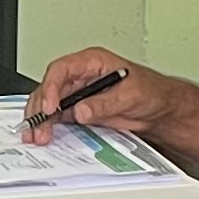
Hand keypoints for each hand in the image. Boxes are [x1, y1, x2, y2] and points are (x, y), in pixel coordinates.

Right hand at [23, 49, 183, 140]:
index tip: (50, 107)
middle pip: (49, 87)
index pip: (62, 69)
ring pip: (48, 103)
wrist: (160, 109)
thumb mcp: (130, 95)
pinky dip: (48, 127)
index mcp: (92, 62)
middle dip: (40, 108)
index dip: (51, 87)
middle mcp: (80, 76)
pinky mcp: (77, 110)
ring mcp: (77, 93)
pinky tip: (43, 136)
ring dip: (40, 120)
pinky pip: (56, 116)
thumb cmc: (151, 92)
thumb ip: (104, 103)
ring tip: (38, 136)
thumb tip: (80, 111)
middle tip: (39, 128)